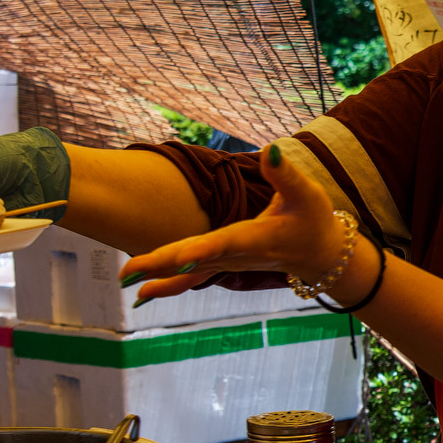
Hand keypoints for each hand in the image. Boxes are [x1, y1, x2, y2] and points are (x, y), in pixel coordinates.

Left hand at [119, 144, 353, 300]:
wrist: (319, 254)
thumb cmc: (313, 219)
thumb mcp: (307, 193)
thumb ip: (286, 174)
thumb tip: (270, 149)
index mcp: (256, 238)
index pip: (225, 242)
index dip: (203, 249)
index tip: (181, 257)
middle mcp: (236, 256)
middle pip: (194, 260)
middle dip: (161, 263)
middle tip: (128, 271)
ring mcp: (227, 264)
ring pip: (187, 270)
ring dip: (155, 273)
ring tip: (124, 278)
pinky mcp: (222, 265)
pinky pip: (190, 279)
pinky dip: (165, 286)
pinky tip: (140, 294)